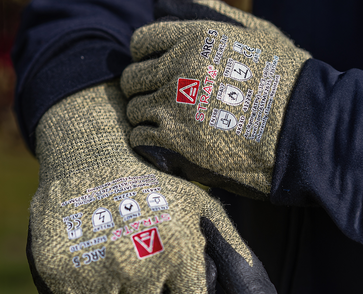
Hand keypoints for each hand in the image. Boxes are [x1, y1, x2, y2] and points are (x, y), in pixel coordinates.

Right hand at [28, 80, 279, 293]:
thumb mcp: (203, 213)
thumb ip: (239, 263)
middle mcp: (135, 266)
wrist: (87, 160)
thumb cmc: (154, 190)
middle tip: (148, 291)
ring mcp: (92, 272)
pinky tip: (90, 276)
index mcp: (178, 252)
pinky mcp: (56, 275)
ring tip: (120, 280)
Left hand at [121, 0, 310, 198]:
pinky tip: (165, 139)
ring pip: (134, 108)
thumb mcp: (256, 34)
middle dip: (142, 87)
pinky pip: (139, 136)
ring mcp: (174, 105)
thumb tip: (176, 5)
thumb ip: (214, 16)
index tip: (152, 66)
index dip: (143, 56)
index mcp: (196, 38)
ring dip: (146, 114)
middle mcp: (180, 68)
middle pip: (132, 78)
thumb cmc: (285, 79)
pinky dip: (147, 138)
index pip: (141, 42)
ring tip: (167, 119)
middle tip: (159, 96)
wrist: (302, 128)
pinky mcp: (175, 139)